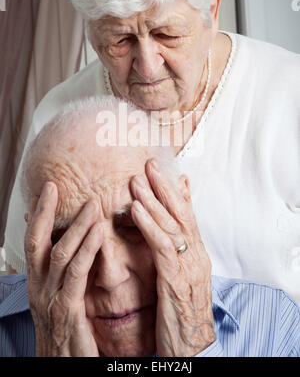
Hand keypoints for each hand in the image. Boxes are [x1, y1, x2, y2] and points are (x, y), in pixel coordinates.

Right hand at [24, 181, 101, 356]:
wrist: (62, 369)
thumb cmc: (67, 336)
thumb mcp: (61, 301)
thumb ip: (66, 276)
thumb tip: (76, 251)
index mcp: (38, 284)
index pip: (34, 242)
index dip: (39, 214)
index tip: (48, 190)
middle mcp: (39, 288)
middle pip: (38, 241)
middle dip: (46, 211)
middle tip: (56, 186)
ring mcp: (50, 299)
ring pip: (59, 253)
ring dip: (76, 225)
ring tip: (92, 203)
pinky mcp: (67, 310)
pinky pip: (76, 273)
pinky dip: (87, 249)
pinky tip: (98, 232)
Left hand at [130, 159, 215, 356]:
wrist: (192, 347)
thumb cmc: (182, 312)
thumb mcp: (180, 277)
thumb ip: (173, 251)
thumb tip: (166, 230)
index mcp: (197, 254)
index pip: (187, 215)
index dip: (174, 191)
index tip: (160, 169)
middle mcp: (196, 256)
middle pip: (181, 214)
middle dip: (165, 187)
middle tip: (149, 164)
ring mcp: (189, 266)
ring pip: (172, 225)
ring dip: (154, 200)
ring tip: (137, 180)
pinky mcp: (176, 280)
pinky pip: (163, 246)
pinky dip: (150, 225)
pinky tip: (137, 210)